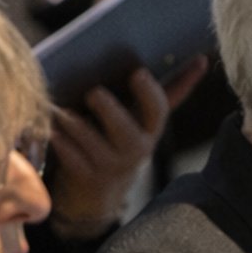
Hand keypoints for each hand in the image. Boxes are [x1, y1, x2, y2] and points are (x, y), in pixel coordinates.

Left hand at [47, 58, 207, 238]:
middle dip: (110, 111)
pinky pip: (73, 160)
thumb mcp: (141, 119)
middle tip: (93, 92)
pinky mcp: (87, 179)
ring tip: (60, 110)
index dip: (150, 93)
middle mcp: (135, 149)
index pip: (158, 110)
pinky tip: (50, 131)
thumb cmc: (119, 140)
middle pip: (127, 131)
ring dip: (76, 126)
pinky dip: (61, 144)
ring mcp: (111, 166)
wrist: (98, 193)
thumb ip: (169, 91)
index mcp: (149, 130)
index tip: (138, 73)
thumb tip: (202, 59)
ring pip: (94, 145)